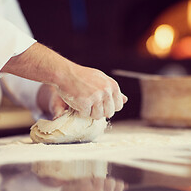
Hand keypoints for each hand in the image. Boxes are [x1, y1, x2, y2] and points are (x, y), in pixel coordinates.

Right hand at [1, 43, 126, 118]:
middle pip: (109, 113)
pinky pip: (85, 115)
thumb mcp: (101, 79)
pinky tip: (77, 102)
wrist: (65, 73)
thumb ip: (112, 90)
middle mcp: (106, 91)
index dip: (109, 107)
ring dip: (90, 113)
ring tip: (83, 103)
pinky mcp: (84, 103)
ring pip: (98, 116)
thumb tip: (125, 100)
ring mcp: (95, 97)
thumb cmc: (82, 76)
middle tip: (90, 105)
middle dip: (100, 112)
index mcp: (112, 86)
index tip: (100, 104)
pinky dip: (80, 111)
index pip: (118, 106)